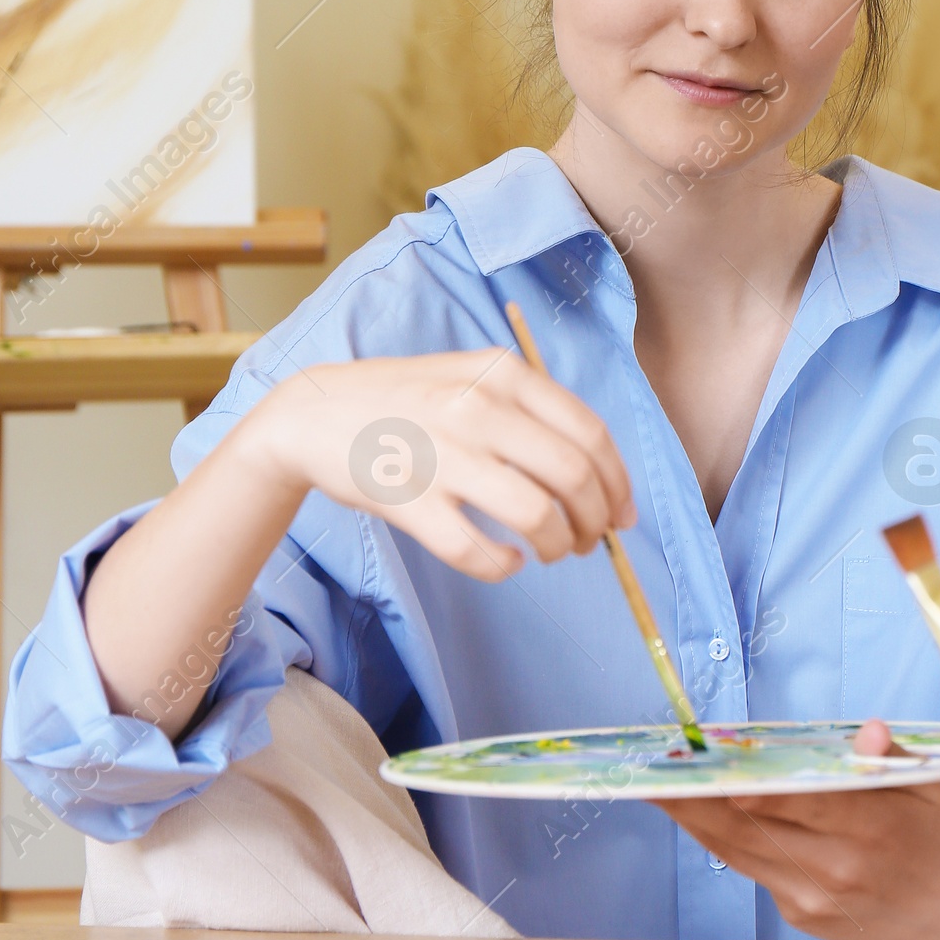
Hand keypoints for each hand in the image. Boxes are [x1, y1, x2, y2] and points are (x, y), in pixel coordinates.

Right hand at [248, 349, 635, 580]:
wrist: (316, 414)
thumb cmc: (407, 400)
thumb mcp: (473, 376)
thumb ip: (531, 411)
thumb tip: (599, 475)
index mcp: (504, 374)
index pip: (590, 434)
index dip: (618, 483)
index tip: (623, 513)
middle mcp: (480, 408)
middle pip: (574, 478)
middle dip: (597, 521)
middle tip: (591, 540)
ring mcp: (445, 455)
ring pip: (537, 517)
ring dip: (559, 546)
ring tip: (551, 551)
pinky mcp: (413, 501)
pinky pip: (480, 552)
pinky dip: (505, 565)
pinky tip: (507, 560)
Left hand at [652, 719, 939, 939]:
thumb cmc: (937, 837)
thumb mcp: (925, 785)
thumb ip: (887, 757)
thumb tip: (867, 733)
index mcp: (869, 825)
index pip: (793, 801)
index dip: (742, 787)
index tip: (702, 767)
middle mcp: (835, 866)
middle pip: (748, 829)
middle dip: (693, 802)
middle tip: (652, 777)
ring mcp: (815, 897)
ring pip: (740, 854)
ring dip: (697, 823)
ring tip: (662, 794)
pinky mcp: (804, 917)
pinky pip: (757, 873)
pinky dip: (730, 844)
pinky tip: (707, 820)